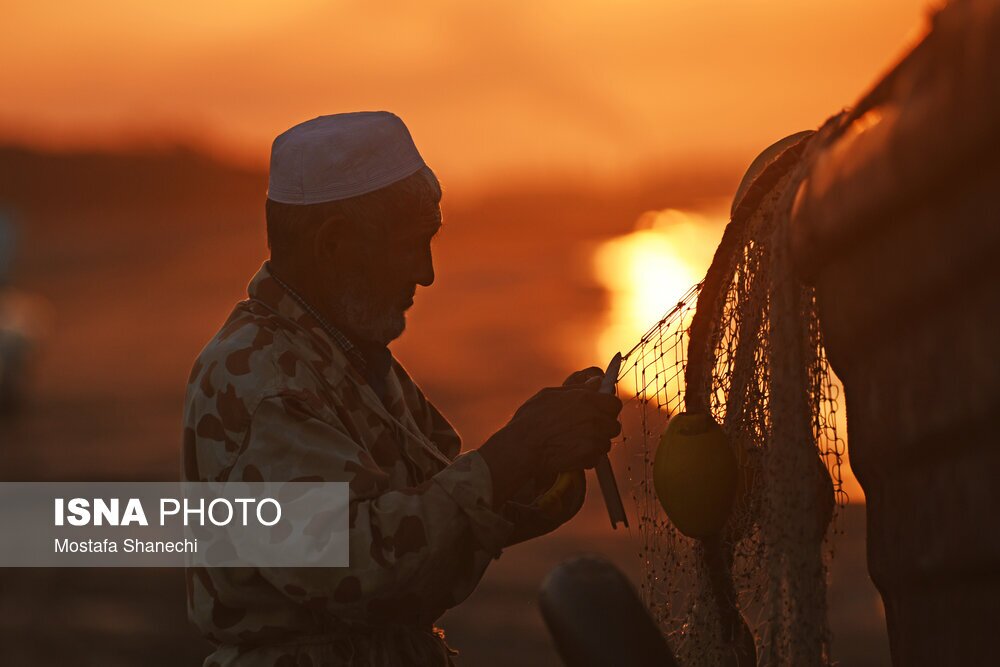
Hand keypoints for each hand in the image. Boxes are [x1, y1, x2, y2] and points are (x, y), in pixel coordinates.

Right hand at [479, 377, 621, 506]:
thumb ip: (578, 388)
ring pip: (606, 443)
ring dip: (595, 444)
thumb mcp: (550, 394)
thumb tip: (596, 382)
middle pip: (614, 424)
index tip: (600, 412)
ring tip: (575, 442)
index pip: (613, 402)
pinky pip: (596, 458)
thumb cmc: (531, 419)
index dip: (607, 408)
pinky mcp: (589, 456)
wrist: (522, 447)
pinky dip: (587, 458)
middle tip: (587, 429)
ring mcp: (593, 438)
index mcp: (585, 399)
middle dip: (604, 427)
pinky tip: (571, 452)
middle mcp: (593, 418)